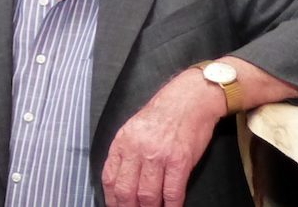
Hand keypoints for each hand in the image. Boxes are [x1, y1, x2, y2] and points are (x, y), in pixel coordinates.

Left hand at [102, 68, 224, 206]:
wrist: (188, 100)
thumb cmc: (161, 115)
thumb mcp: (133, 129)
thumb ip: (125, 152)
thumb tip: (119, 179)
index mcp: (122, 142)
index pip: (109, 178)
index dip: (111, 199)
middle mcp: (137, 150)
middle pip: (126, 190)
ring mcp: (158, 156)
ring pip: (147, 195)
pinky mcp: (179, 161)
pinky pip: (172, 192)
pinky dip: (170, 206)